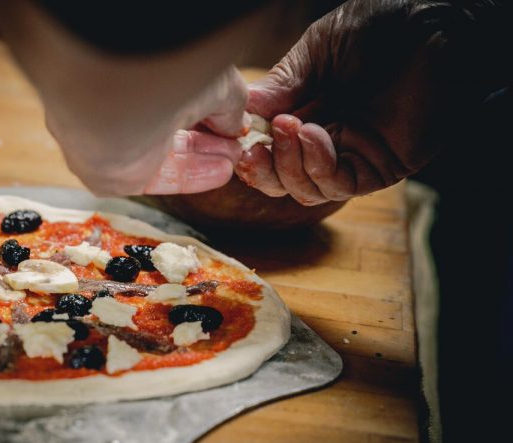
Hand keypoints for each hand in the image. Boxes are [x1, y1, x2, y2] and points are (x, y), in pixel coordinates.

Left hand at [44, 65, 250, 195]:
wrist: (121, 103)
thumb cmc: (163, 79)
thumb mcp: (215, 85)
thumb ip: (229, 105)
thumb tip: (237, 125)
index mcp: (139, 78)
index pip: (174, 96)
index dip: (207, 108)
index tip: (232, 118)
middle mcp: (123, 108)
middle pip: (172, 127)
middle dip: (208, 137)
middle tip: (236, 143)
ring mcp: (117, 142)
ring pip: (168, 154)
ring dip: (204, 157)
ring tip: (234, 158)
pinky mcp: (114, 176)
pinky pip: (158, 178)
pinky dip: (192, 175)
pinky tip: (222, 171)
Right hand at [236, 0, 490, 204]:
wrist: (436, 26)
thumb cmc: (381, 27)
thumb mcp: (318, 50)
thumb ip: (284, 82)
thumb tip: (246, 108)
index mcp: (306, 113)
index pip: (269, 150)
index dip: (250, 152)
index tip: (235, 140)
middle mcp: (326, 140)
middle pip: (282, 179)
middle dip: (263, 170)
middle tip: (253, 150)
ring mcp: (351, 156)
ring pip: (305, 188)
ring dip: (288, 165)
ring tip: (292, 126)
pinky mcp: (378, 169)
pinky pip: (338, 183)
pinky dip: (318, 165)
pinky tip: (314, 134)